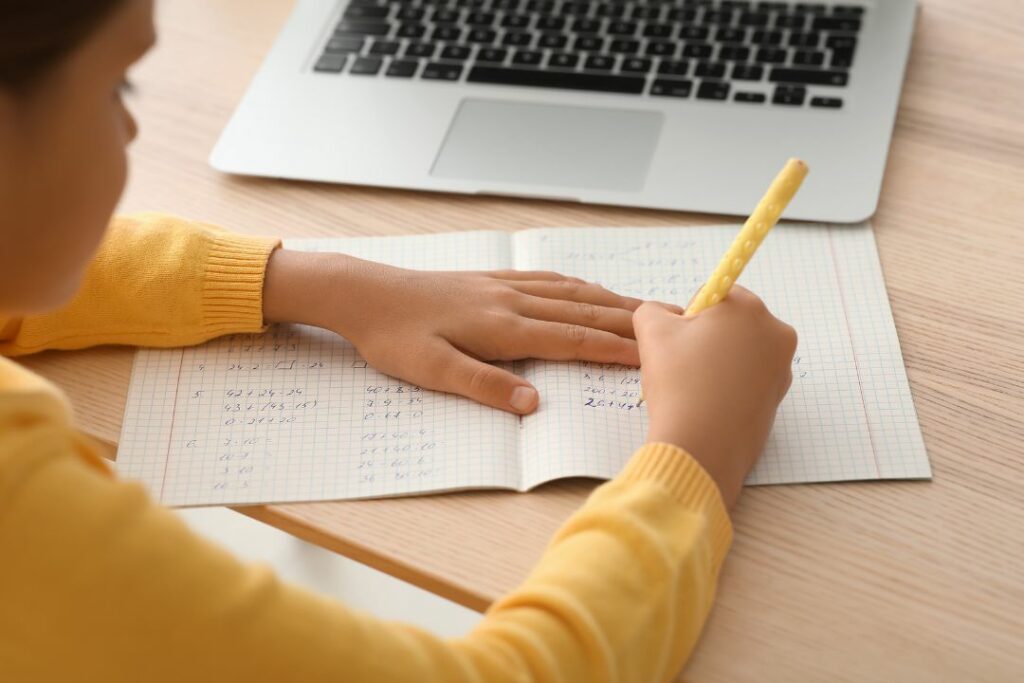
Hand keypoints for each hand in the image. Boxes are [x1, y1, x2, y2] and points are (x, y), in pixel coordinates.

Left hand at [263, 249, 665, 413]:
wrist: (364, 293)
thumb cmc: (393, 336)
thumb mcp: (432, 370)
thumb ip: (484, 386)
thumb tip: (534, 405)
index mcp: (502, 327)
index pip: (571, 339)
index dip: (613, 348)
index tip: (651, 356)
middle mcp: (511, 301)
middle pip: (582, 311)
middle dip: (628, 321)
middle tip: (670, 326)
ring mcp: (502, 286)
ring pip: (569, 292)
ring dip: (609, 301)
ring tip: (642, 309)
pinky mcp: (490, 279)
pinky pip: (546, 279)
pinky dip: (577, 286)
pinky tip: (585, 288)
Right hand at [634, 287, 796, 507]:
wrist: (701, 446)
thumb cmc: (679, 383)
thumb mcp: (652, 331)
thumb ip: (652, 309)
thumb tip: (662, 314)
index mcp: (749, 308)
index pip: (716, 293)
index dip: (691, 315)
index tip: (680, 340)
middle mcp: (776, 333)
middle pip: (732, 323)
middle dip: (706, 338)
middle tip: (683, 364)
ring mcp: (782, 368)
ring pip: (740, 352)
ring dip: (717, 362)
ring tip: (695, 387)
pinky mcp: (778, 398)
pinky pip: (748, 380)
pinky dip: (728, 385)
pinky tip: (709, 403)